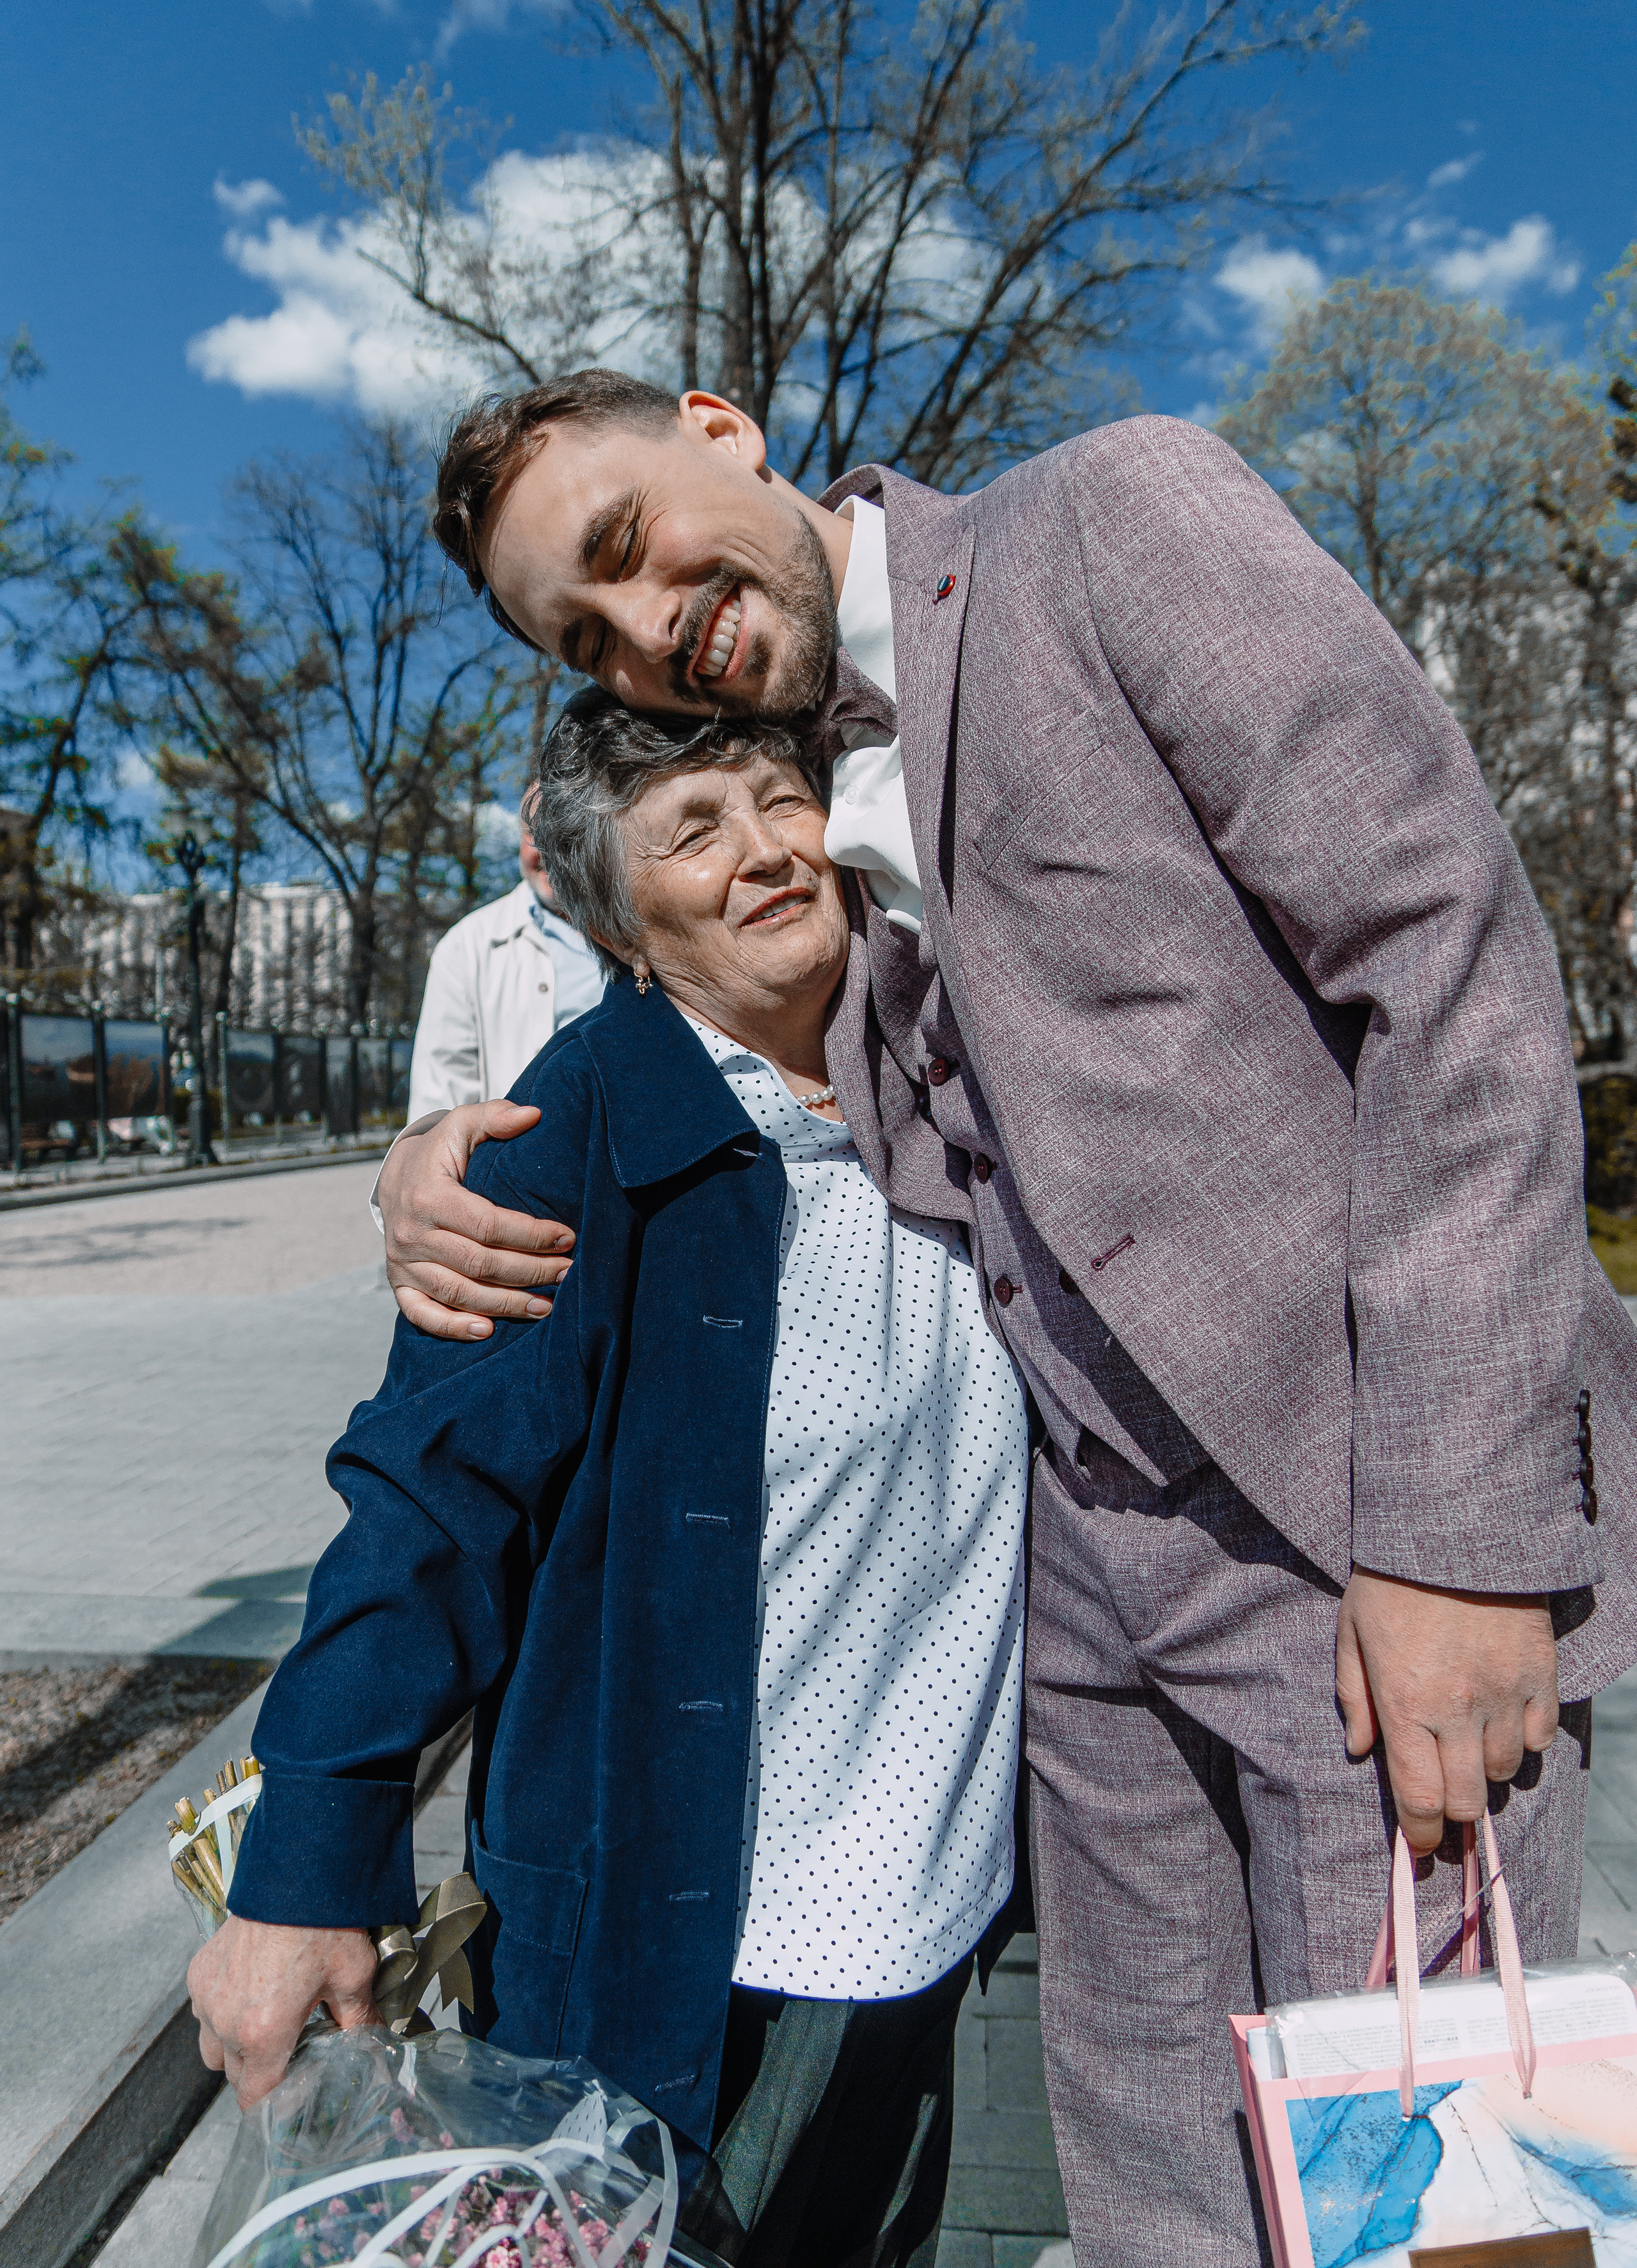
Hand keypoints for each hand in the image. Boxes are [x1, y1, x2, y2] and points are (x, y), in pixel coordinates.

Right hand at [188, 1914, 379, 2107]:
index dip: (274, 2106)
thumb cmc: (325, 1925)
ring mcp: (207, 1997)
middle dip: (260, 2072)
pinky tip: (254, 1990)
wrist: (294, 1870)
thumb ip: (359, 2021)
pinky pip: (205, 2010)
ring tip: (270, 2022)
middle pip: (234, 2075)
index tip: (292, 2100)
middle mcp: (225, 2023)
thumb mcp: (353, 1977)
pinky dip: (223, 2010)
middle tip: (292, 2053)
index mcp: (262, 2034)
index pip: (255, 2097)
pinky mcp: (199, 1972)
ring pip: (213, 2046)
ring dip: (235, 2046)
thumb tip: (374, 2046)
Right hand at [379, 1101, 575, 1340]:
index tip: (568, 1237)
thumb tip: (534, 1114)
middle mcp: (412, 1234)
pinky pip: (422, 1314)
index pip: (488, 1225)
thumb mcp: (462, 1124)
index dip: (531, 1235)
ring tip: (548, 1306)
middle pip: (480, 1264)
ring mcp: (403, 1263)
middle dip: (530, 1272)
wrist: (395, 1176)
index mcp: (429, 1196)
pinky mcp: (399, 1283)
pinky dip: (453, 1327)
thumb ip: (495, 1116)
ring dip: (506, 1304)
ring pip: (459, 1293)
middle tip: (568, 1273)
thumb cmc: (440, 1152)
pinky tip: (488, 1331)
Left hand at [1336, 1568, 1558, 1854]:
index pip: (1419, 1799)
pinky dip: (1523, 1741)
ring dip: (1483, 1771)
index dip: (1420, 1834)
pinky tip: (1502, 1721)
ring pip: (1503, 1771)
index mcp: (1407, 1704)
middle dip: (1451, 1812)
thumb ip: (1354, 1697)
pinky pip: (1540, 1736)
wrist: (1454, 1528)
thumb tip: (1361, 1750)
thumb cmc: (1391, 1580)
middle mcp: (1459, 1709)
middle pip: (1466, 1800)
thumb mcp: (1352, 1633)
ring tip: (1465, 1745)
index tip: (1418, 1845)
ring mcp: (1505, 1694)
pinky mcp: (1540, 1674)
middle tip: (1442, 1798)